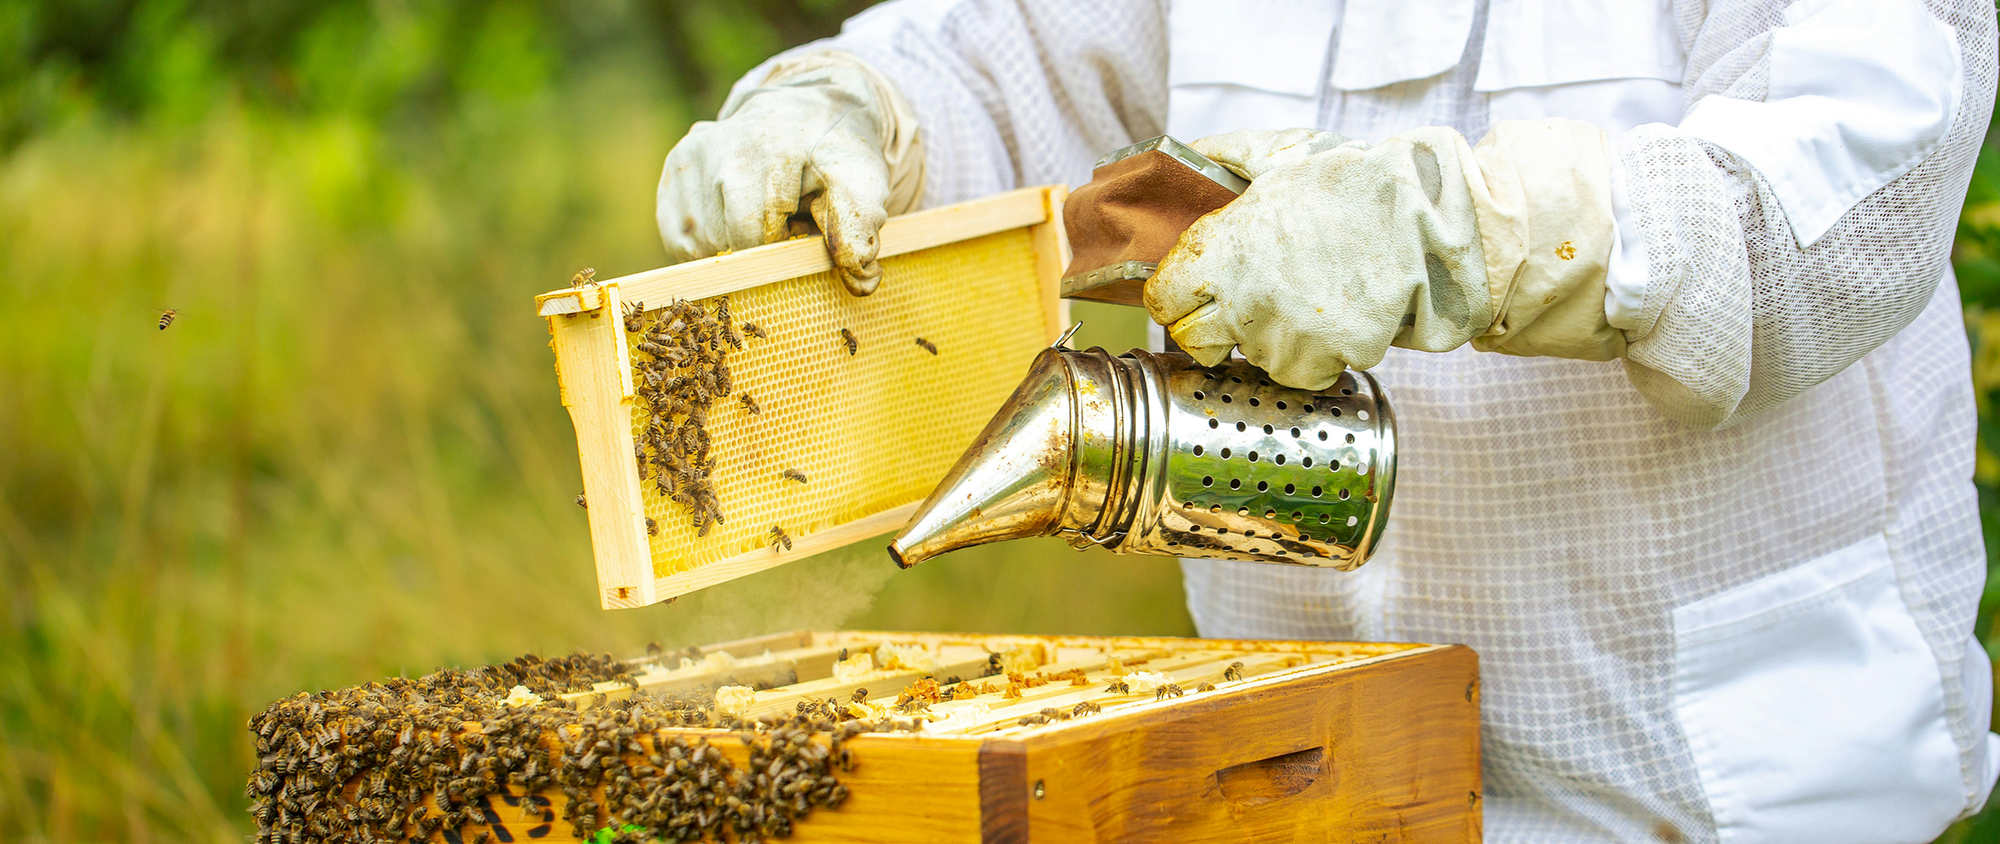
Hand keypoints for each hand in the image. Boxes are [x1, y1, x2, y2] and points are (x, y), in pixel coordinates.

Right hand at [655, 52, 921, 295]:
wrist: (805, 109)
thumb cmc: (834, 154)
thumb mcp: (861, 183)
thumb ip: (861, 229)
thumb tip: (860, 280)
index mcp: (771, 148)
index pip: (756, 235)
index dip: (782, 249)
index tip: (802, 232)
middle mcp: (722, 145)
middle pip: (729, 242)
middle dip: (762, 247)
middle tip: (788, 220)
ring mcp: (692, 154)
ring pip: (703, 244)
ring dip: (735, 245)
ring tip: (763, 212)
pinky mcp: (675, 166)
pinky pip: (681, 238)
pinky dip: (709, 241)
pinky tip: (735, 215)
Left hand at [1144, 121, 1620, 389]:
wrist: (1427, 218)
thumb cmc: (1353, 182)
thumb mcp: (1281, 153)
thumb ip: (1222, 157)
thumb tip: (1180, 157)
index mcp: (1221, 252)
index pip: (1161, 302)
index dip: (1176, 298)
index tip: (1195, 291)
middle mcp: (1242, 301)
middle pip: (1195, 344)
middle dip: (1213, 328)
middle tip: (1245, 304)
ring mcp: (1283, 336)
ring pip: (1255, 359)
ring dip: (1273, 338)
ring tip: (1307, 297)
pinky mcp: (1325, 359)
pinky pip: (1304, 372)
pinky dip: (1317, 354)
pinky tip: (1334, 318)